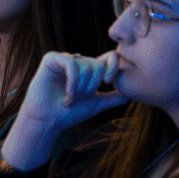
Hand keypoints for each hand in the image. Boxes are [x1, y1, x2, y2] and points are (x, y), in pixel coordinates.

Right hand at [2, 51, 127, 170]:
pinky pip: (71, 63)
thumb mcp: (96, 104)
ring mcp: (64, 59)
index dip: (113, 66)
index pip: (109, 57)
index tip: (109, 82)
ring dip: (80, 88)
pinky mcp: (51, 59)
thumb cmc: (68, 113)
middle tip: (80, 98)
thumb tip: (131, 93)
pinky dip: (72, 82)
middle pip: (98, 64)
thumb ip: (112, 98)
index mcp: (89, 69)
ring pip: (85, 65)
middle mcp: (78, 61)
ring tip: (70, 99)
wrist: (47, 120)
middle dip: (92, 86)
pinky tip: (66, 95)